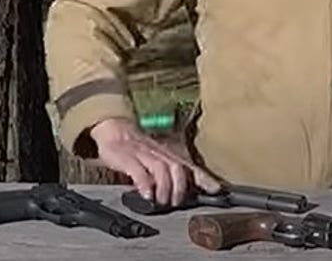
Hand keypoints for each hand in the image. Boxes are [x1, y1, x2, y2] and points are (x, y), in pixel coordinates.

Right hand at [88, 117, 220, 206]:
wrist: (115, 130)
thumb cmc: (139, 147)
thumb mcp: (158, 158)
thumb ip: (170, 172)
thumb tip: (186, 191)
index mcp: (170, 155)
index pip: (191, 166)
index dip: (204, 178)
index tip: (216, 189)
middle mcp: (161, 154)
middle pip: (178, 167)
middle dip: (180, 186)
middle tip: (177, 202)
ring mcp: (144, 155)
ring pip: (162, 169)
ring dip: (165, 187)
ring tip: (162, 201)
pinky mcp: (128, 158)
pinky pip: (139, 171)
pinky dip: (145, 184)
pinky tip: (147, 195)